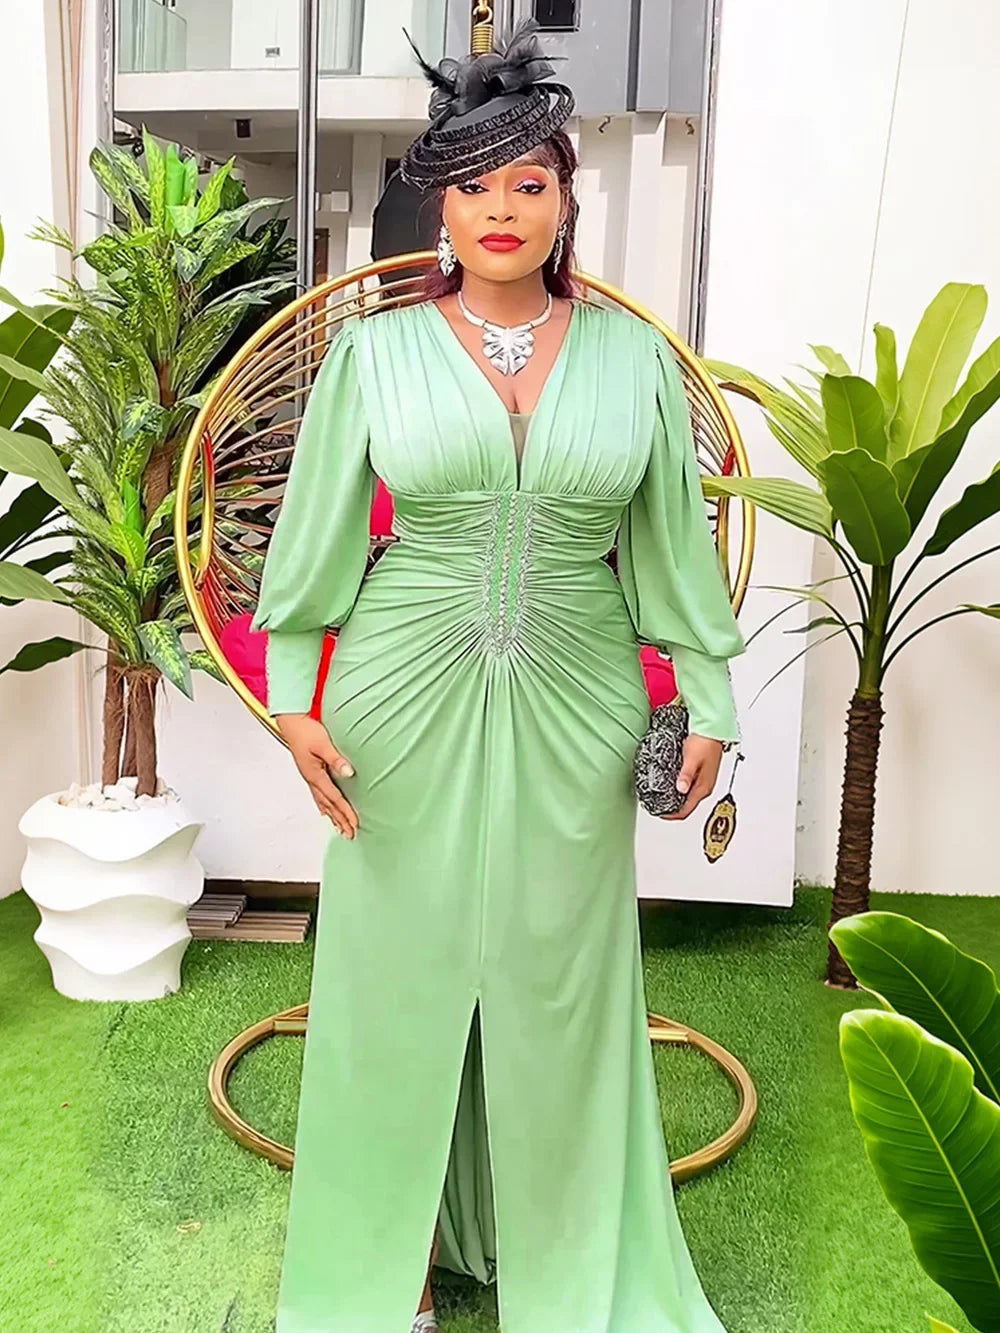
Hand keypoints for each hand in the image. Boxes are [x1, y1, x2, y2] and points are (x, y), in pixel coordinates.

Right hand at [274, 712, 359, 838]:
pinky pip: (318, 794)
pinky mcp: (309, 771)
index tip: (355, 824)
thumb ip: (336, 759)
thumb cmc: (305, 730)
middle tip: (350, 834)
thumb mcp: (323, 743)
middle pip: (328, 805)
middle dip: (340, 820)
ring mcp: (309, 776)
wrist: (290, 721)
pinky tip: (324, 811)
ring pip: (323, 802)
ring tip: (340, 829)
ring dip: (333, 816)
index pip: (335, 798)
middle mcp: (311, 779)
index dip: (346, 812)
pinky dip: (323, 806)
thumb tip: (349, 773)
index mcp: (314, 775)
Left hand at [659, 734, 723, 820]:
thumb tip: (681, 789)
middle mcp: (704, 787)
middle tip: (658, 807)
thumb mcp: (691, 759)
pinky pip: (689, 789)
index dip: (672, 815)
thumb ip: (686, 775)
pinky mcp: (701, 775)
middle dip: (673, 810)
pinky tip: (672, 786)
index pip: (687, 810)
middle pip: (687, 807)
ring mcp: (703, 782)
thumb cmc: (704, 742)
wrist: (712, 730)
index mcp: (703, 787)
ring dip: (676, 800)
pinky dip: (680, 791)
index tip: (660, 813)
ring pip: (688, 798)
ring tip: (663, 798)